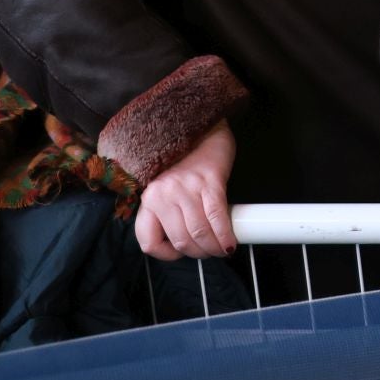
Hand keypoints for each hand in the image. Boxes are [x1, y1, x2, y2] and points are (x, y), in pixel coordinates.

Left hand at [134, 121, 236, 261]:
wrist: (202, 124)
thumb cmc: (186, 157)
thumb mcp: (166, 185)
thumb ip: (167, 210)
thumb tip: (183, 239)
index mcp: (149, 198)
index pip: (149, 242)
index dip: (167, 255)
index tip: (182, 252)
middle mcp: (163, 195)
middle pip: (180, 240)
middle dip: (197, 254)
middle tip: (209, 253)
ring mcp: (186, 188)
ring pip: (198, 233)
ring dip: (212, 248)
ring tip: (221, 249)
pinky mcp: (210, 181)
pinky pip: (217, 217)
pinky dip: (225, 235)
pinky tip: (230, 243)